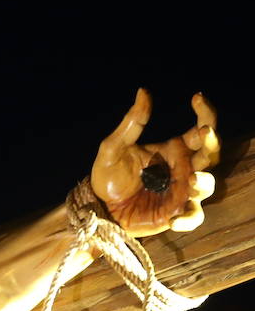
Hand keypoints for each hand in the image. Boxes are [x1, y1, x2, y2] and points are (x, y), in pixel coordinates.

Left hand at [90, 89, 219, 236]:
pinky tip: (173, 220)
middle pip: (211, 153)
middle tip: (203, 133)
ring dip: (204, 182)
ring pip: (207, 185)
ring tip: (192, 181)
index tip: (196, 98)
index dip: (206, 113)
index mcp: (173, 150)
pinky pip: (193, 216)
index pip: (200, 130)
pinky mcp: (175, 213)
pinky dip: (189, 218)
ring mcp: (181, 191)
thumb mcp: (113, 148)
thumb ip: (131, 123)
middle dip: (212, 143)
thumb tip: (143, 91)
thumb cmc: (108, 177)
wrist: (98, 208)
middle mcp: (182, 169)